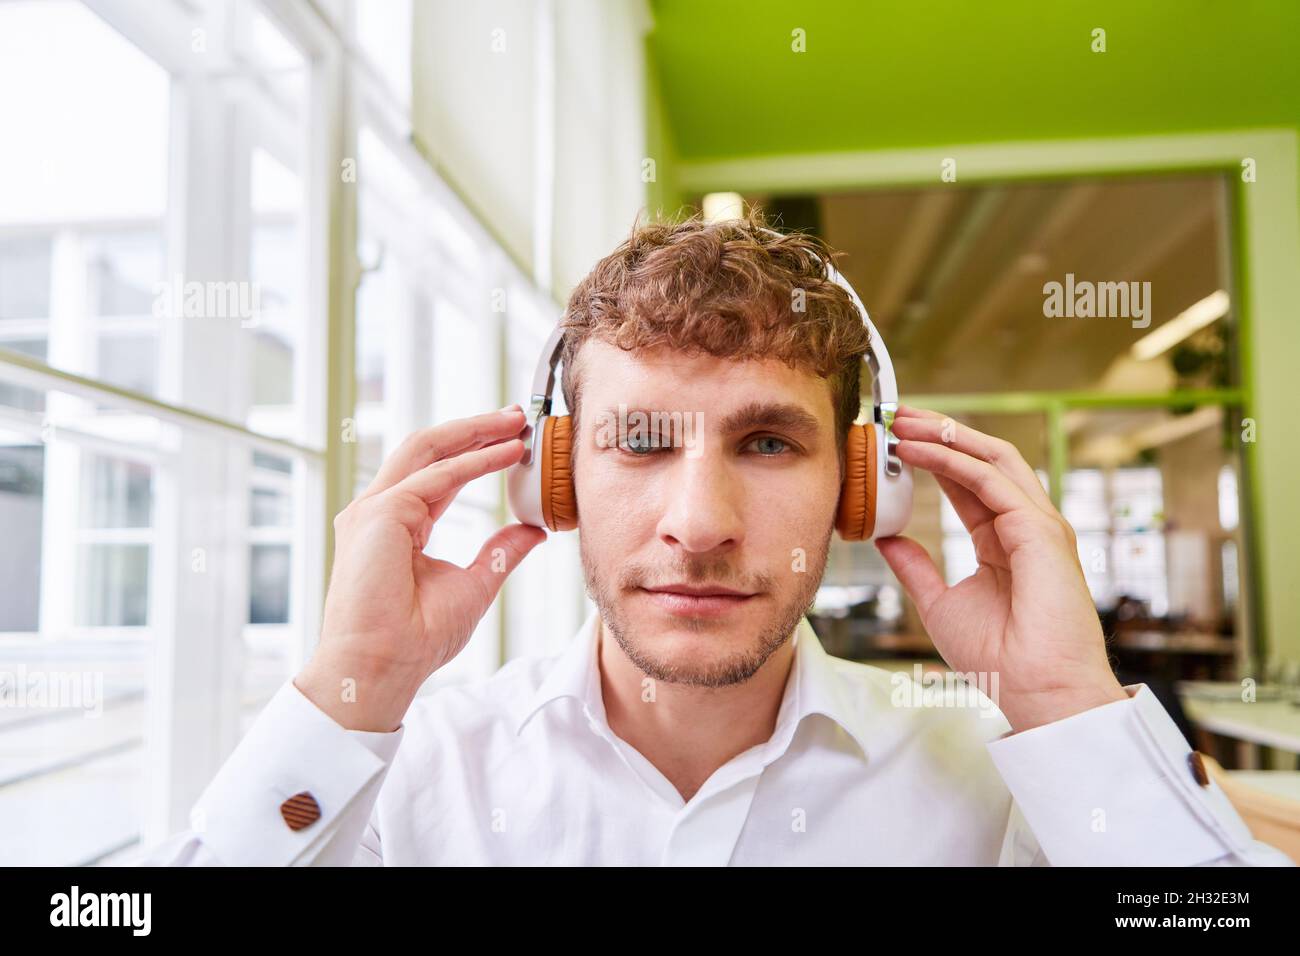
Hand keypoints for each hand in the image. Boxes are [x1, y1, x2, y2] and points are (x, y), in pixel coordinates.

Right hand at [295, 406, 545, 730]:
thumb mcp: (473, 584)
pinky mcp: (379, 515)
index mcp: (397, 524)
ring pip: (428, 450)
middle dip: (474, 428)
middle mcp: (380, 511)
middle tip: (517, 416)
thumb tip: (532, 529)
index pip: (439, 473)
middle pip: (429, 450)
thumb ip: (499, 551)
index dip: (476, 452)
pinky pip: (436, 477)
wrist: (382, 668)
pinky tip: (507, 454)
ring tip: (515, 423)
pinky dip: (475, 461)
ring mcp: (374, 510)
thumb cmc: (416, 638)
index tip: (515, 440)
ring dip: (474, 432)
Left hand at [874, 405, 1125, 731]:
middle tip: (897, 416)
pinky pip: (991, 481)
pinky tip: (918, 452)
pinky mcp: (1040, 531)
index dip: (933, 457)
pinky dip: (952, 461)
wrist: (1036, 691)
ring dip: (946, 435)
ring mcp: (1037, 525)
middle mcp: (1024, 525)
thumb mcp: (939, 603)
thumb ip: (915, 567)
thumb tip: (885, 538)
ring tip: (904, 422)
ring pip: (992, 459)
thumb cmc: (999, 658)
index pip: (967, 483)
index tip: (894, 442)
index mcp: (1004, 540)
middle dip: (940, 433)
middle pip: (982, 460)